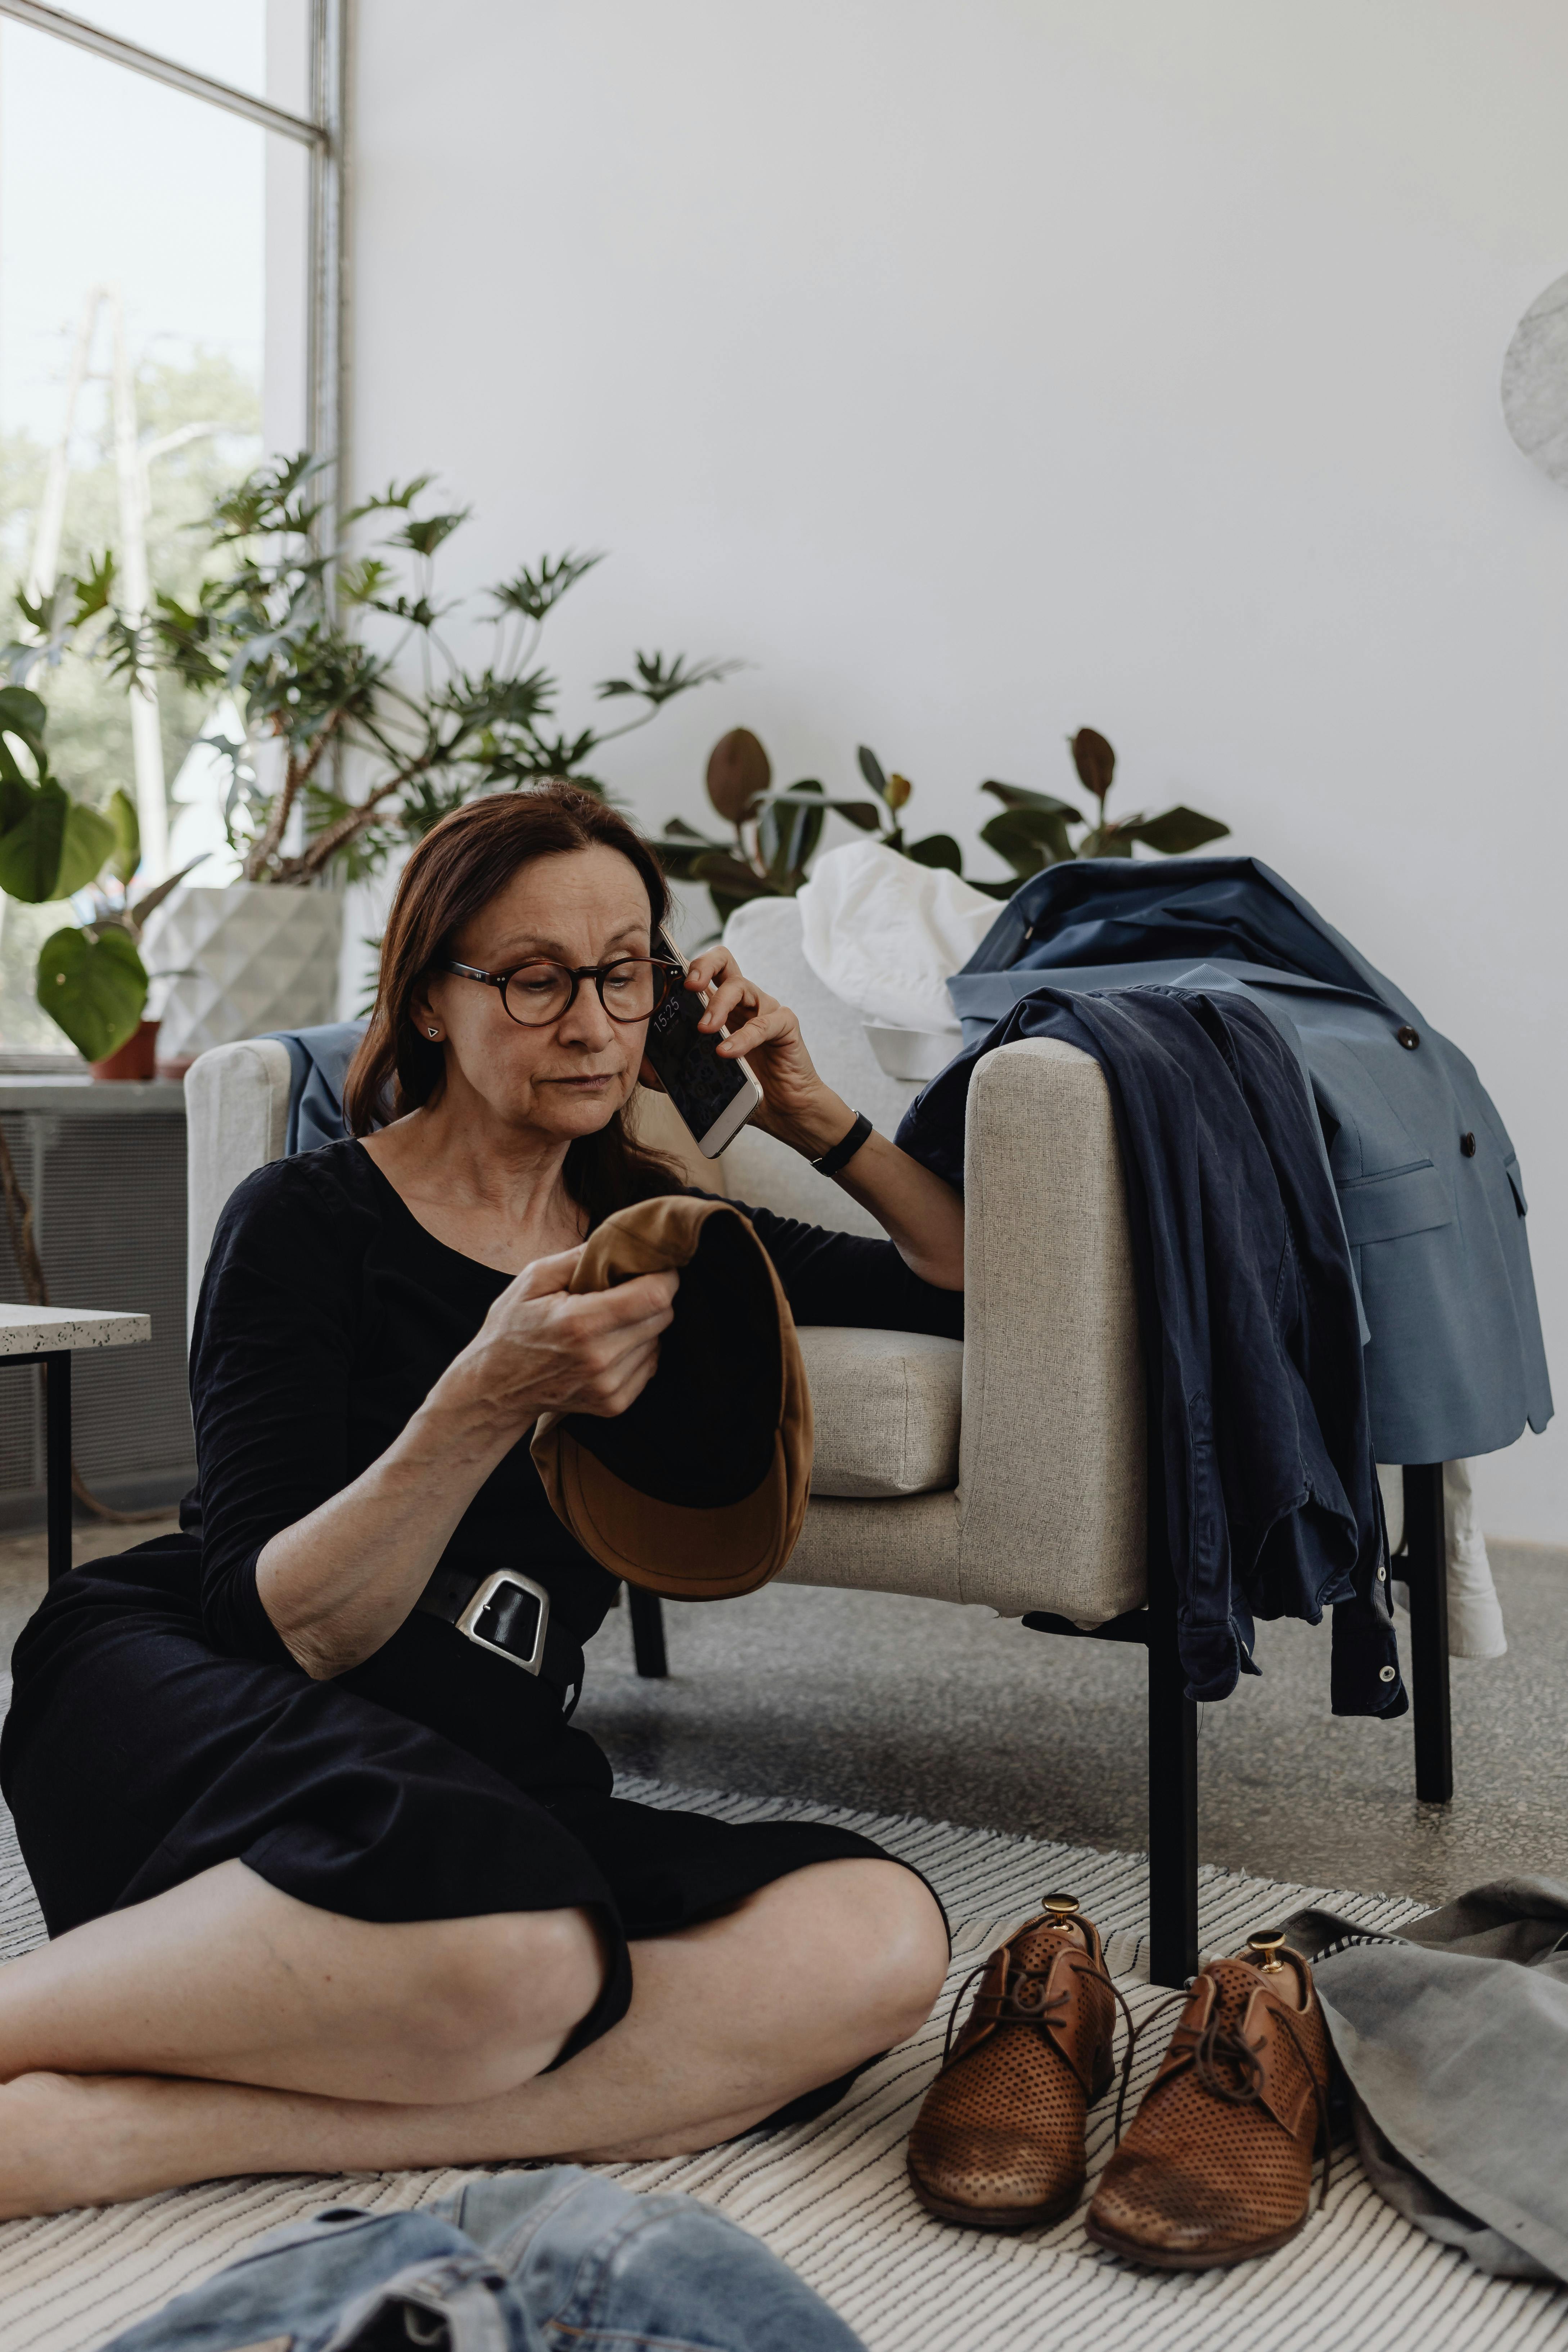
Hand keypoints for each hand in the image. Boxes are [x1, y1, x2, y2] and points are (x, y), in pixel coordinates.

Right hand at [438, 1246, 678, 1446]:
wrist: (494, 1388)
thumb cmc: (511, 1327)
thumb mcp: (533, 1279)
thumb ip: (579, 1257)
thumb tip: (621, 1239)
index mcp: (581, 1322)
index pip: (654, 1296)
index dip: (665, 1276)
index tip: (659, 1266)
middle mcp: (600, 1358)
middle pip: (662, 1317)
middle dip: (654, 1296)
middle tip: (631, 1288)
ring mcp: (608, 1386)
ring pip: (658, 1341)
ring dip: (644, 1325)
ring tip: (611, 1319)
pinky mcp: (613, 1404)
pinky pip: (649, 1366)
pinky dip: (637, 1351)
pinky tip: (609, 1344)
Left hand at [644, 947, 852, 1160]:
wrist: (781, 1110)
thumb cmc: (742, 1088)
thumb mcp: (700, 1076)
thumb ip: (672, 1068)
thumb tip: (641, 1065)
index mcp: (719, 1006)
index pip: (700, 972)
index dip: (682, 970)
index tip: (664, 983)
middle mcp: (741, 1001)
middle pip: (723, 960)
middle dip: (702, 966)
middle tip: (689, 987)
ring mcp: (764, 1009)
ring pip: (741, 985)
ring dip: (719, 1005)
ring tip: (705, 1029)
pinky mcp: (785, 1024)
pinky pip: (764, 1022)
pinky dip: (744, 1037)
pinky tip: (728, 1052)